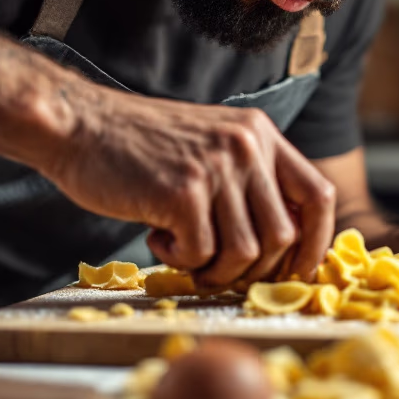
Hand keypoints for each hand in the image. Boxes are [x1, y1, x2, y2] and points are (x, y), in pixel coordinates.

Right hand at [39, 83, 335, 287]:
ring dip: (213, 268)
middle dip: (253, 269)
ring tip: (181, 249)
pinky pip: (201, 255)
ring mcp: (217, 167)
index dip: (316, 244)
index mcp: (261, 134)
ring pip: (245, 253)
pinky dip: (179, 259)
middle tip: (216, 267)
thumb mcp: (211, 146)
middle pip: (284, 236)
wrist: (79, 126)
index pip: (318, 196)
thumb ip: (248, 181)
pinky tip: (156, 235)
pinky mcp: (183, 192)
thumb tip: (285, 246)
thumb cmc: (140, 147)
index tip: (299, 272)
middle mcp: (247, 146)